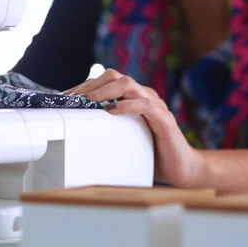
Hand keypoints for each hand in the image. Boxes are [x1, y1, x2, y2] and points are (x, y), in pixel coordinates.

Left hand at [64, 68, 204, 187]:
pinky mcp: (164, 119)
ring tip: (89, 101)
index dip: (85, 86)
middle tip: (73, 99)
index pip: (106, 82)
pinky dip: (127, 106)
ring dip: (105, 91)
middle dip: (91, 85)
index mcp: (134, 99)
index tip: (65, 98)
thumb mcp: (124, 139)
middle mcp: (144, 97)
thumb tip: (76, 132)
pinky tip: (112, 111)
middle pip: (115, 77)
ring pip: (128, 85)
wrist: (182, 169)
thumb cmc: (152, 155)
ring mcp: (155, 106)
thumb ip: (108, 130)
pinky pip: (145, 105)